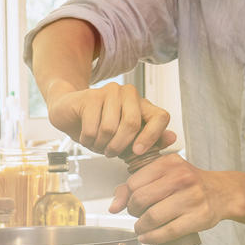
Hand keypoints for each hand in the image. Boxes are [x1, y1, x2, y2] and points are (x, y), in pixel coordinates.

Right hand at [48, 82, 175, 157]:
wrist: (71, 113)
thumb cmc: (102, 128)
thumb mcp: (129, 141)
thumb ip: (150, 141)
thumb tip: (173, 137)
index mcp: (144, 104)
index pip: (161, 117)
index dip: (152, 137)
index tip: (138, 152)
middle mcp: (130, 94)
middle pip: (132, 124)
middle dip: (119, 146)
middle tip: (110, 153)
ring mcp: (111, 91)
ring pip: (110, 128)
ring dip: (101, 144)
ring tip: (98, 144)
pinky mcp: (91, 95)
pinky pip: (93, 127)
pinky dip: (88, 140)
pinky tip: (86, 137)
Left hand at [109, 155, 230, 244]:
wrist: (223, 192)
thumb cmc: (190, 184)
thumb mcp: (166, 174)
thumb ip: (137, 184)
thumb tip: (114, 206)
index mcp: (170, 163)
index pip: (134, 182)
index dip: (127, 197)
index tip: (131, 204)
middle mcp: (181, 178)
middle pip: (140, 200)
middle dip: (133, 213)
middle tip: (136, 216)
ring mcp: (191, 198)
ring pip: (152, 217)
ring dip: (140, 228)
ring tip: (142, 228)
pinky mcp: (198, 217)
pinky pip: (167, 231)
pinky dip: (152, 238)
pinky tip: (148, 237)